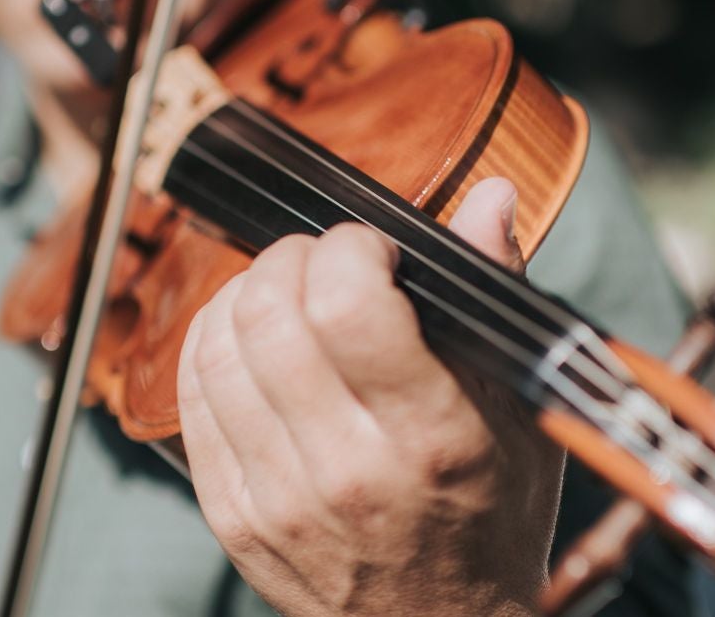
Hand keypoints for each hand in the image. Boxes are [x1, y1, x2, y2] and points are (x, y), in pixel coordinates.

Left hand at [177, 177, 562, 616]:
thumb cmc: (493, 517)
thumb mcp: (522, 409)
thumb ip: (495, 295)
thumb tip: (489, 197)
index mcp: (431, 436)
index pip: (347, 304)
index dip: (350, 249)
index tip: (375, 252)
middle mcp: (348, 469)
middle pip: (271, 313)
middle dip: (293, 258)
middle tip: (325, 264)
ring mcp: (280, 498)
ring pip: (219, 346)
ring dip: (246, 294)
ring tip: (287, 294)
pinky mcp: (232, 516)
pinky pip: (192, 396)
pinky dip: (210, 344)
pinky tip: (247, 336)